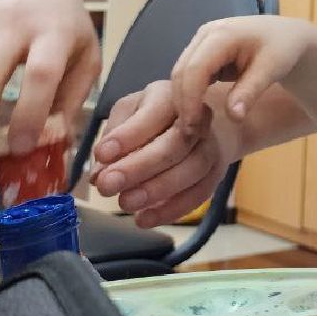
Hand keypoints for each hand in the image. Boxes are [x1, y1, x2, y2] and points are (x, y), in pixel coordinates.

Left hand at [91, 80, 239, 226]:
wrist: (206, 121)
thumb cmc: (158, 114)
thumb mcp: (133, 111)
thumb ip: (115, 135)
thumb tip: (100, 170)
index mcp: (172, 96)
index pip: (153, 114)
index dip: (128, 135)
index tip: (102, 154)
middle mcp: (198, 118)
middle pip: (176, 143)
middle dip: (140, 167)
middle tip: (107, 185)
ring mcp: (211, 145)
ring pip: (192, 169)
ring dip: (157, 190)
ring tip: (125, 203)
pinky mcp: (216, 172)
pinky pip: (200, 194)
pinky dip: (172, 210)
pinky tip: (145, 219)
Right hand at [169, 15, 316, 124]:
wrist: (287, 36)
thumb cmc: (283, 49)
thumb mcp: (272, 70)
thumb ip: (250, 92)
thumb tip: (233, 117)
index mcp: (223, 34)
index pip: (195, 69)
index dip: (190, 100)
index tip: (194, 128)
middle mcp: (206, 34)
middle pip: (182, 71)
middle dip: (184, 103)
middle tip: (193, 133)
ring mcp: (202, 41)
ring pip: (181, 73)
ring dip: (184, 101)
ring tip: (196, 128)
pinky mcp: (202, 51)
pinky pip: (188, 74)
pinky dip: (190, 94)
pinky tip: (199, 114)